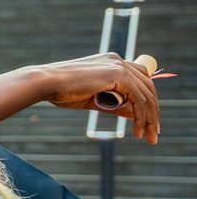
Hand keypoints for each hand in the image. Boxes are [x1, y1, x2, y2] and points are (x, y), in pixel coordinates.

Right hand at [35, 53, 160, 142]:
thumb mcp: (94, 100)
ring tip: (149, 137)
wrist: (45, 83)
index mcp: (111, 62)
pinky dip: (141, 117)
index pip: (140, 79)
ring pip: (147, 95)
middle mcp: (118, 61)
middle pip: (149, 87)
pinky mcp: (118, 74)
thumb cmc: (62, 91)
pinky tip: (138, 131)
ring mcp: (119, 66)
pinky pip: (138, 99)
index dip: (148, 100)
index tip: (148, 120)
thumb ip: (115, 104)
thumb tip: (134, 115)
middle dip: (153, 112)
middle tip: (154, 134)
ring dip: (150, 118)